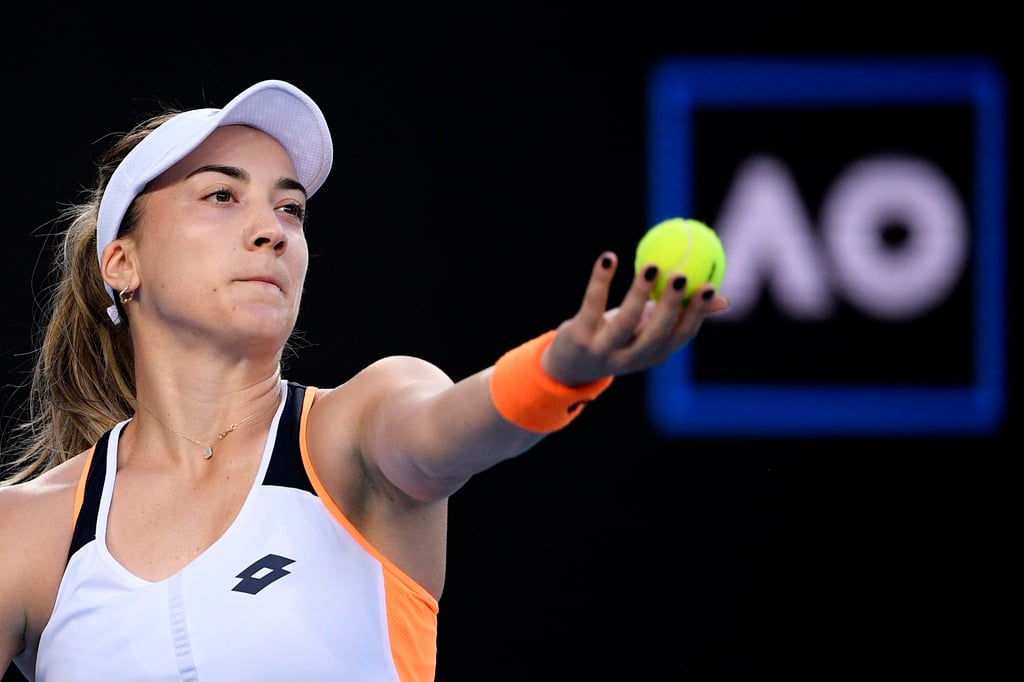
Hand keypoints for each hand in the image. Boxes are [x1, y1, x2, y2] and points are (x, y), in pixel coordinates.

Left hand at [542, 251, 728, 384]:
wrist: (571, 364)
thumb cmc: (620, 338)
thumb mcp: (650, 329)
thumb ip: (681, 314)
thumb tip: (723, 300)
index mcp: (654, 354)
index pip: (680, 335)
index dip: (696, 312)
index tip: (707, 285)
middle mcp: (632, 357)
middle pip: (656, 332)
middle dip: (670, 305)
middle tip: (681, 275)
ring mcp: (604, 349)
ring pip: (625, 321)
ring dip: (639, 292)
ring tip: (651, 266)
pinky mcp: (579, 336)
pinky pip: (592, 304)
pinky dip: (601, 280)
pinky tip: (609, 257)